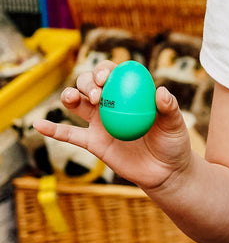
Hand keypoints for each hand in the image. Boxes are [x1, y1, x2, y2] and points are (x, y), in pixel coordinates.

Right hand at [33, 60, 192, 191]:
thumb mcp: (175, 123)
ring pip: (78, 104)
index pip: (115, 74)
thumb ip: (169, 107)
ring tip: (72, 98)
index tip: (106, 78)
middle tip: (96, 94)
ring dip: (70, 96)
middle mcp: (113, 103)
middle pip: (91, 83)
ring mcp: (100, 122)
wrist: (165, 171)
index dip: (106, 71)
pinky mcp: (93, 142)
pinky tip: (38, 124)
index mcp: (132, 93)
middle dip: (88, 81)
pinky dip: (52, 129)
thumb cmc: (173, 143)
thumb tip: (160, 92)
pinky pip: (69, 134)